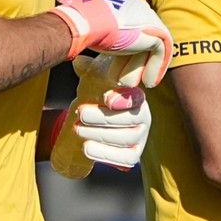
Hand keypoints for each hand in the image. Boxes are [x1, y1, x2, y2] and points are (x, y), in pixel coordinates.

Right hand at [49, 0, 172, 86]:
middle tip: (128, 80)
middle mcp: (138, 9)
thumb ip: (102, 44)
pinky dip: (155, 68)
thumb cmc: (85, 30)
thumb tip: (84, 60)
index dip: (128, 54)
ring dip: (141, 68)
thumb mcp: (96, 37)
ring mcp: (148, 19)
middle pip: (142, 41)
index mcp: (123, 7)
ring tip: (135, 84)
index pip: (131, 32)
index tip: (122, 70)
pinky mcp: (155, 31)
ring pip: (150, 48)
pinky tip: (148, 82)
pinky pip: (161, 52)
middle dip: (135, 63)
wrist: (89, 24)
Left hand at [51, 54, 151, 178]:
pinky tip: (86, 148)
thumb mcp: (95, 79)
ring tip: (77, 130)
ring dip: (100, 135)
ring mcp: (140, 138)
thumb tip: (78, 61)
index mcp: (137, 98)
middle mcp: (143, 118)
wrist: (97, 123)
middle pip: (128, 120)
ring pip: (126, 139)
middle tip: (80, 113)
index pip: (136, 99)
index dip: (124, 99)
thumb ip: (89, 69)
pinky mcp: (133, 155)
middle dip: (102, 118)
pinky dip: (106, 155)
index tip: (106, 98)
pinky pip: (127, 159)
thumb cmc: (99, 97)